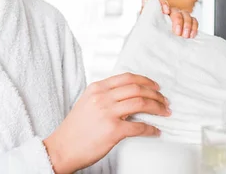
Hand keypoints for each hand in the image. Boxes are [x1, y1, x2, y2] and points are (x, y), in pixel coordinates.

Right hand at [43, 73, 169, 173]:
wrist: (62, 148)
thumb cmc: (74, 129)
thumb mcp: (87, 102)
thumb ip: (104, 95)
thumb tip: (127, 95)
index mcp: (97, 88)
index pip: (127, 77)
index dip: (145, 80)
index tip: (155, 86)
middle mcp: (102, 97)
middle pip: (137, 88)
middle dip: (155, 94)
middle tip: (164, 100)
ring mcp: (107, 113)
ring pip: (141, 102)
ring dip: (157, 107)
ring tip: (164, 112)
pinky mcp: (112, 130)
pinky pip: (139, 127)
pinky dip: (150, 129)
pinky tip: (155, 131)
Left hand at [141, 0, 197, 37]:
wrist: (155, 43)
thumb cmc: (149, 34)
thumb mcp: (144, 25)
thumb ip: (145, 13)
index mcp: (158, 11)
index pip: (161, 2)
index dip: (164, 4)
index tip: (166, 12)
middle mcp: (169, 12)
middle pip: (176, 11)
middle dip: (178, 21)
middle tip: (177, 32)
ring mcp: (179, 16)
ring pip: (186, 14)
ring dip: (187, 25)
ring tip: (185, 36)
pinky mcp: (186, 23)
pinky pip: (193, 20)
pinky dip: (194, 27)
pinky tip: (192, 35)